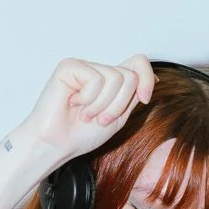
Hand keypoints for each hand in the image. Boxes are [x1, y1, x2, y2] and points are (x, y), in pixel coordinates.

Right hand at [19, 55, 155, 166]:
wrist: (56, 145)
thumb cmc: (80, 135)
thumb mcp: (119, 116)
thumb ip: (133, 96)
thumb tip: (153, 78)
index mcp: (110, 81)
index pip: (138, 63)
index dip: (147, 78)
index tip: (144, 99)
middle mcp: (98, 71)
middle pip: (130, 76)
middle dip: (119, 104)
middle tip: (100, 118)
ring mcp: (84, 67)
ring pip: (116, 78)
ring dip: (103, 105)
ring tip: (86, 114)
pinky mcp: (69, 67)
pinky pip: (96, 79)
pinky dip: (88, 99)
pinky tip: (73, 103)